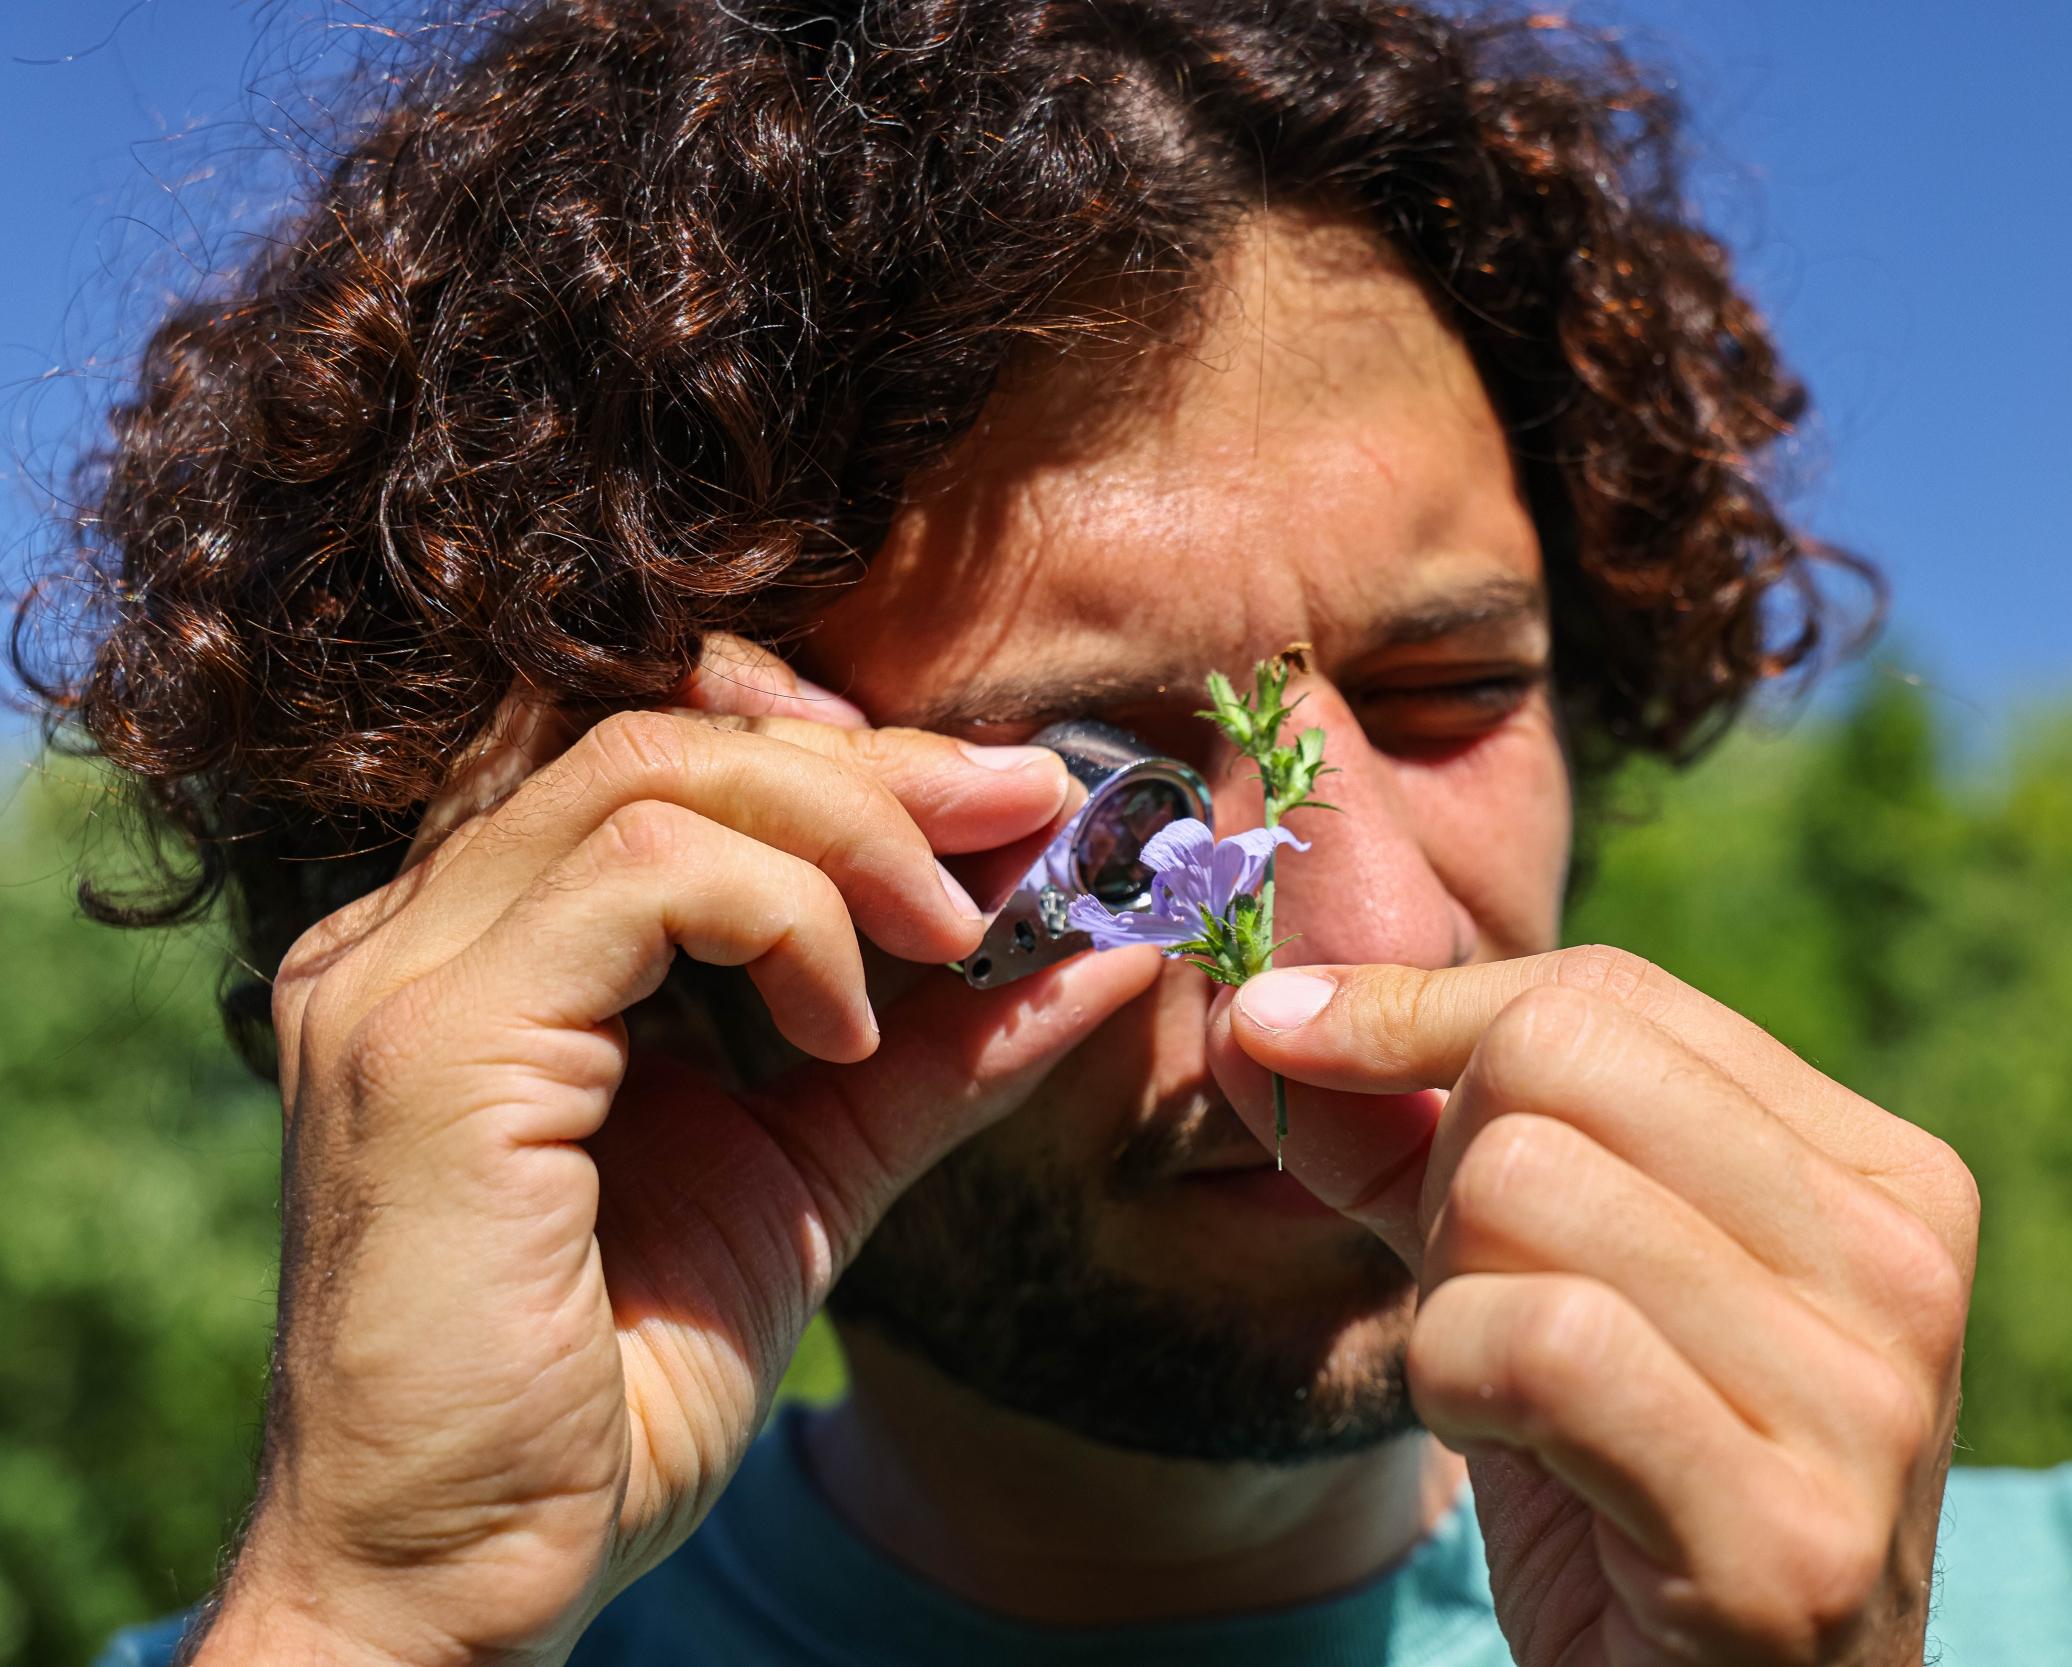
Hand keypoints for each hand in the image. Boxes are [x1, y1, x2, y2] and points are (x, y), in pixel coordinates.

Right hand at [192, 636, 1160, 1666]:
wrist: (464, 1582)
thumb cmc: (616, 1393)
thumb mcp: (813, 1173)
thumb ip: (939, 1053)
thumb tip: (1108, 947)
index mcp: (485, 950)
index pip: (667, 762)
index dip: (848, 755)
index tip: (1011, 802)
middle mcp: (414, 934)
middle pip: (669, 742)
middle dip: (882, 769)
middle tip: (1034, 815)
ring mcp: (402, 977)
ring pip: (657, 778)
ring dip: (853, 836)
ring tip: (949, 939)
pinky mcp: (431, 1045)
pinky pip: (642, 878)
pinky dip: (784, 918)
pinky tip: (844, 1029)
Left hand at [1210, 946, 1977, 1666]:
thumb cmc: (1625, 1506)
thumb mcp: (1529, 1286)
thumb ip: (1412, 1145)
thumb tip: (1258, 1011)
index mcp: (1884, 1179)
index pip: (1606, 996)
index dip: (1417, 1010)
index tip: (1287, 1034)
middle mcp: (1905, 1268)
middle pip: (1552, 1068)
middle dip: (1448, 1181)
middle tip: (1484, 1313)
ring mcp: (1864, 1404)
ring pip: (1520, 1191)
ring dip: (1448, 1308)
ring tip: (1514, 1402)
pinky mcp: (1787, 1540)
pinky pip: (1536, 1344)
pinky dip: (1459, 1388)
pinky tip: (1512, 1454)